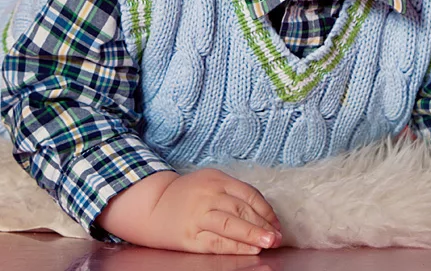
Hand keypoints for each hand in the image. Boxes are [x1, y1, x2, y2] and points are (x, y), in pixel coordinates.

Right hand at [102, 168, 281, 254]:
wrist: (152, 206)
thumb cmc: (186, 195)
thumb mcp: (208, 183)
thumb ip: (233, 193)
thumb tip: (264, 215)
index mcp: (215, 179)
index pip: (249, 194)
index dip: (266, 211)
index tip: (277, 224)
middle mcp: (207, 195)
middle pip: (242, 210)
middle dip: (264, 225)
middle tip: (278, 237)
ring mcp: (198, 216)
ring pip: (231, 225)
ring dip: (253, 235)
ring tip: (269, 243)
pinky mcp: (190, 236)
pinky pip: (217, 242)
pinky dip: (236, 247)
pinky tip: (249, 250)